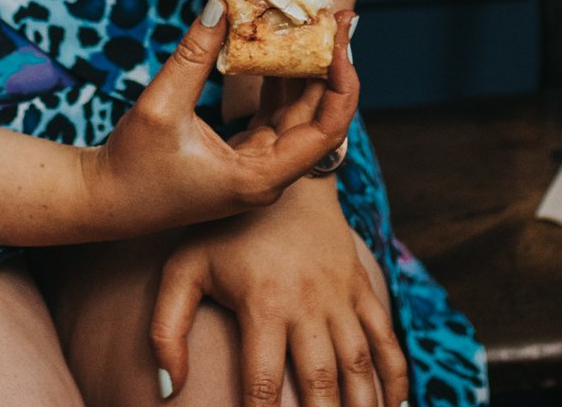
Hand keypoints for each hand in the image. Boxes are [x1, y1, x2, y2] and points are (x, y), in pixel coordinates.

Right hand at [86, 1, 359, 238]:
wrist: (102, 202)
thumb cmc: (130, 166)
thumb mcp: (160, 107)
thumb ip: (194, 55)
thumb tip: (221, 3)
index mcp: (260, 177)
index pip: (327, 129)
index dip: (342, 81)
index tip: (339, 36)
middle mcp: (267, 177)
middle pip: (317, 115)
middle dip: (328, 63)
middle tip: (335, 13)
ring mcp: (257, 167)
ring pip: (296, 112)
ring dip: (304, 68)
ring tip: (313, 21)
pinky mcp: (242, 156)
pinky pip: (273, 114)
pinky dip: (277, 80)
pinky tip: (278, 45)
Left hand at [151, 177, 408, 406]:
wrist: (282, 176)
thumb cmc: (223, 231)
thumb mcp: (183, 269)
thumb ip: (166, 329)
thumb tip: (166, 390)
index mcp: (264, 304)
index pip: (264, 383)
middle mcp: (308, 303)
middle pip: (322, 383)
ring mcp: (340, 296)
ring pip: (361, 366)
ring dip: (363, 406)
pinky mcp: (361, 288)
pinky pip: (386, 339)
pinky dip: (395, 378)